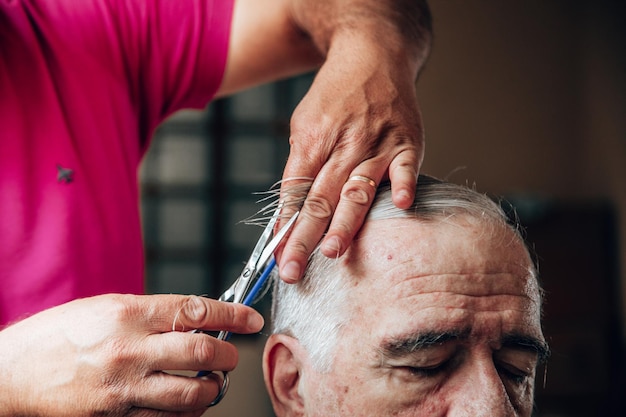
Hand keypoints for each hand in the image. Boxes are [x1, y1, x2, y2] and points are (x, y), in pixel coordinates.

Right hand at [0, 294, 262, 415]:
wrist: (12, 374)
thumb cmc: (58, 335)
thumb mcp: (106, 307)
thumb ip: (152, 313)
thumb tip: (197, 318)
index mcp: (128, 314)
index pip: (195, 310)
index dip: (232, 315)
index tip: (251, 319)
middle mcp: (129, 350)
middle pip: (201, 353)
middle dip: (228, 355)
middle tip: (231, 355)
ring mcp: (123, 389)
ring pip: (192, 396)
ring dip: (212, 390)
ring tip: (211, 383)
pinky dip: (186, 413)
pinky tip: (184, 404)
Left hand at [278, 37, 424, 281]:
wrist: (372, 56)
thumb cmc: (336, 97)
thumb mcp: (304, 125)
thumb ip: (302, 168)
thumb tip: (291, 214)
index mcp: (311, 142)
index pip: (294, 194)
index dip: (285, 228)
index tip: (279, 259)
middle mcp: (342, 146)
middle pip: (319, 200)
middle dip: (303, 239)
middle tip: (294, 273)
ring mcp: (376, 144)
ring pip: (357, 189)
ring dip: (344, 222)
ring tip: (331, 252)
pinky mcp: (406, 142)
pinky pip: (406, 166)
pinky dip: (403, 184)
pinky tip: (402, 206)